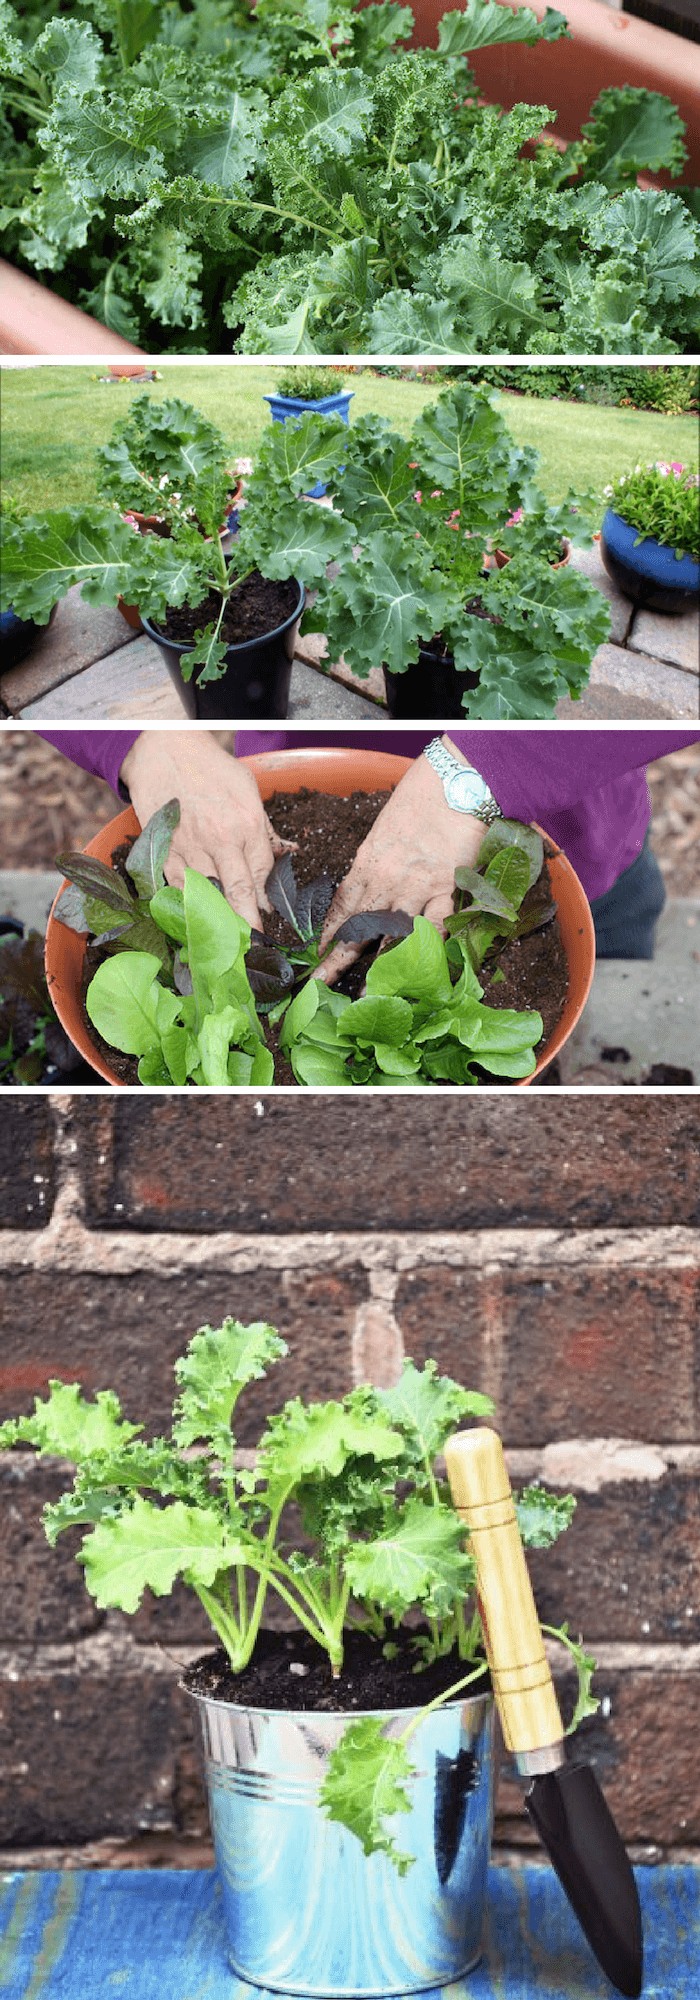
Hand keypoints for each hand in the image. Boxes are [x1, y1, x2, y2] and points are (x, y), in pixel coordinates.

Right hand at [119, 731, 289, 928]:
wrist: (165, 750)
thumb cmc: (211, 770)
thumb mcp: (248, 790)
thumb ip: (266, 829)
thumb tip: (290, 854)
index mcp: (248, 823)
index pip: (263, 874)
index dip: (267, 902)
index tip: (272, 922)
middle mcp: (221, 839)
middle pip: (239, 892)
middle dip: (249, 924)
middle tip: (256, 949)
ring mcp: (191, 847)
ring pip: (208, 894)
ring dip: (218, 920)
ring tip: (227, 944)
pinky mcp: (165, 850)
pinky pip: (179, 887)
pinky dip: (188, 905)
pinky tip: (196, 921)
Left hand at [318, 738, 487, 984]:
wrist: (453, 783)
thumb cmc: (420, 797)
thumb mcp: (386, 829)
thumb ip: (377, 858)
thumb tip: (370, 879)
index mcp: (367, 862)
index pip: (341, 905)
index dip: (328, 933)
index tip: (316, 954)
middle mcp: (386, 879)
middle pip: (357, 926)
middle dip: (337, 957)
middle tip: (319, 983)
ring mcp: (415, 886)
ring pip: (389, 932)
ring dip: (377, 964)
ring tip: (366, 992)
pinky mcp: (445, 888)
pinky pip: (433, 924)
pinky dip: (424, 948)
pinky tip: (417, 970)